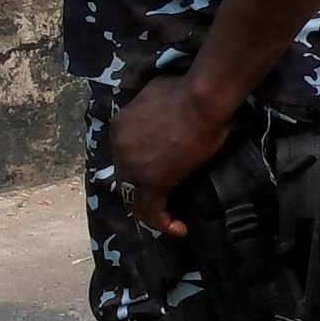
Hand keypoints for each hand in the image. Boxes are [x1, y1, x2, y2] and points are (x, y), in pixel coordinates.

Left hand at [106, 71, 235, 232]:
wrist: (200, 99)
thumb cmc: (186, 91)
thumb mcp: (155, 93)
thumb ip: (150, 108)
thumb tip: (160, 110)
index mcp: (119, 128)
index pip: (123, 157)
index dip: (138, 168)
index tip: (158, 173)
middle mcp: (119, 149)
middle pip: (125, 181)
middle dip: (140, 193)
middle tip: (161, 201)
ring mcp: (134, 167)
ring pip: (134, 200)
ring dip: (148, 212)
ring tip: (167, 220)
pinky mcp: (154, 182)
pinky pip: (152, 211)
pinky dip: (163, 223)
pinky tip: (179, 229)